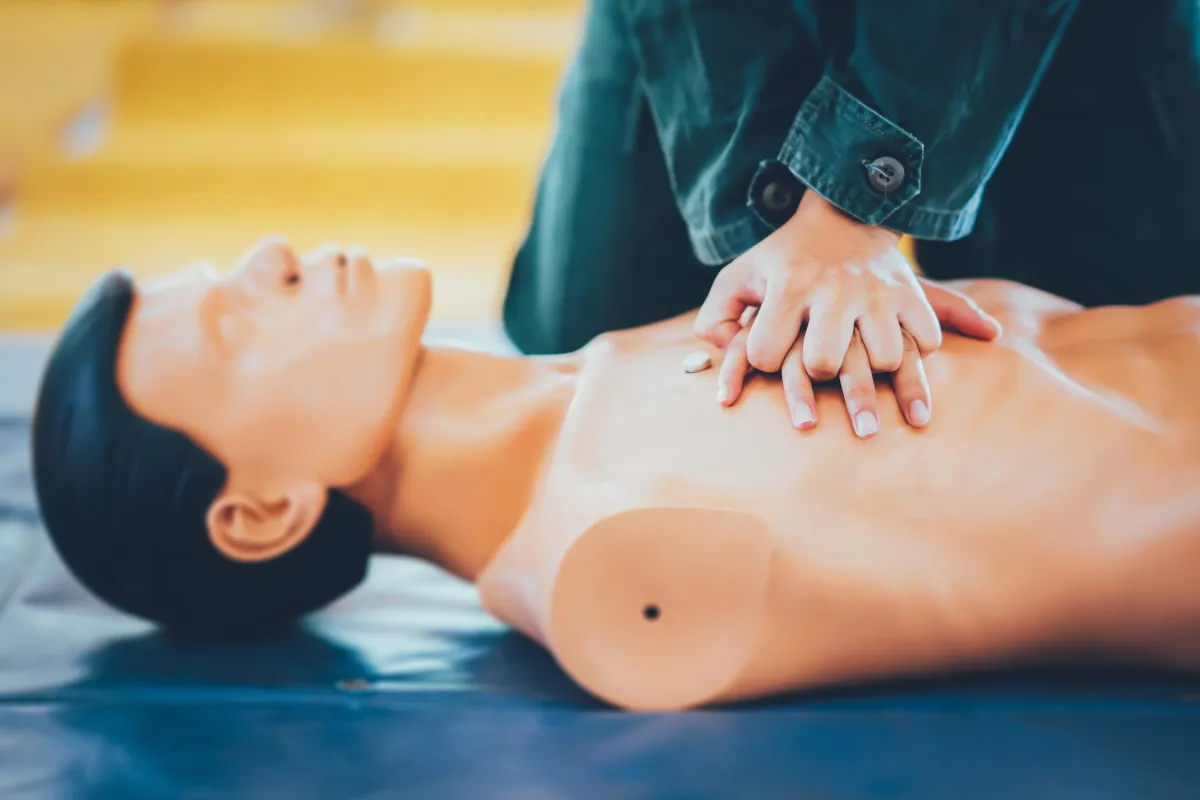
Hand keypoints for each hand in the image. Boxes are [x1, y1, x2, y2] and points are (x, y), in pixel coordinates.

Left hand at [697, 191, 1000, 434]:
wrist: (843, 213)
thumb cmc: (784, 257)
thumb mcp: (739, 277)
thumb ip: (716, 319)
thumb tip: (722, 360)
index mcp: (788, 286)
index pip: (765, 353)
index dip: (762, 361)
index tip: (769, 352)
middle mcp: (834, 290)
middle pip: (826, 364)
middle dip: (820, 373)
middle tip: (821, 363)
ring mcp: (877, 292)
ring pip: (885, 359)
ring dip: (876, 370)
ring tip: (865, 360)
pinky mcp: (911, 292)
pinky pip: (926, 341)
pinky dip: (918, 351)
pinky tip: (901, 347)